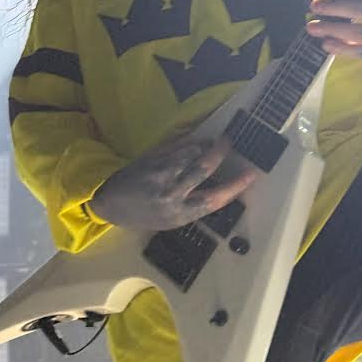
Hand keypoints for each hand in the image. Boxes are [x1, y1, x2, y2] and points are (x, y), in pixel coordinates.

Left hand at [89, 133, 255, 232]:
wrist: (110, 203)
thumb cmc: (144, 214)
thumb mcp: (171, 219)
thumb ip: (194, 205)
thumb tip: (222, 190)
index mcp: (179, 214)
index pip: (214, 199)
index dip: (235, 186)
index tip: (251, 174)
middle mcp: (171, 194)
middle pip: (203, 169)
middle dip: (219, 153)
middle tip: (229, 143)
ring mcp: (159, 174)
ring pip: (190, 153)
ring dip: (203, 146)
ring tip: (209, 144)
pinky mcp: (151, 160)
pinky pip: (177, 147)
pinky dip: (189, 142)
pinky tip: (194, 142)